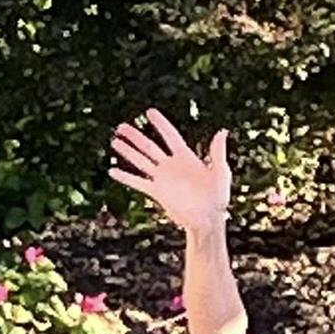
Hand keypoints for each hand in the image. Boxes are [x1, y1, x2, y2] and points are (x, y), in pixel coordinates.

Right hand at [110, 110, 232, 232]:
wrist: (207, 221)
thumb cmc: (218, 198)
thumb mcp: (220, 173)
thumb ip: (218, 152)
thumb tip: (222, 131)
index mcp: (186, 157)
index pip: (170, 136)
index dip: (160, 124)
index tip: (149, 112)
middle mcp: (171, 166)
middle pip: (150, 147)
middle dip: (135, 136)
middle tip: (121, 126)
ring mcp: (163, 179)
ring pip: (141, 161)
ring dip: (128, 151)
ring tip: (114, 141)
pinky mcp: (157, 193)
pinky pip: (138, 183)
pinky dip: (125, 177)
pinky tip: (112, 171)